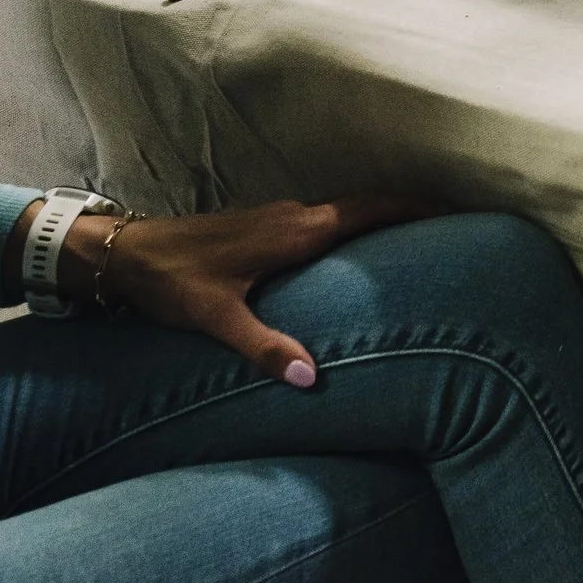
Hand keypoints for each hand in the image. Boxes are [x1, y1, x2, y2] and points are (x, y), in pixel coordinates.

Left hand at [68, 193, 435, 384]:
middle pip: (368, 205)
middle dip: (411, 211)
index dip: (417, 207)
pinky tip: (354, 256)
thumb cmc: (173, 281)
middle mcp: (296, 215)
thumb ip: (267, 347)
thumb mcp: (219, 318)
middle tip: (452, 226)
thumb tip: (314, 378)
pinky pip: (326, 219)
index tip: (456, 210)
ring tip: (416, 241)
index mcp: (298, 230)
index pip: (372, 209)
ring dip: (382, 219)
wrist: (125, 253)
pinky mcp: (265, 225)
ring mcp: (279, 216)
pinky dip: (355, 227)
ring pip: (346, 211)